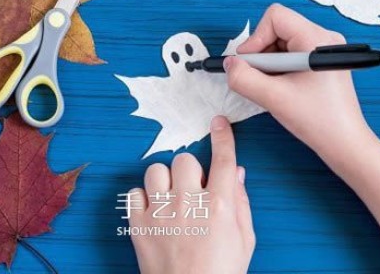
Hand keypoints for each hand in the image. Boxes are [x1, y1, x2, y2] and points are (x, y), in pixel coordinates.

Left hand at [127, 116, 254, 273]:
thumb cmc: (222, 271)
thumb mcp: (245, 240)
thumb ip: (241, 203)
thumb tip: (237, 172)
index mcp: (220, 206)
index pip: (223, 159)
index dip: (223, 136)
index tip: (218, 121)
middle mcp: (189, 203)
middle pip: (184, 160)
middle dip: (190, 171)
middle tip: (192, 190)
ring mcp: (161, 213)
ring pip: (156, 170)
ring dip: (165, 181)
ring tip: (170, 199)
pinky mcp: (139, 225)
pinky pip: (134, 192)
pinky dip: (143, 198)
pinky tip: (154, 211)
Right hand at [225, 4, 371, 157]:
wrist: (344, 143)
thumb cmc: (319, 120)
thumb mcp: (273, 98)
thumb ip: (243, 78)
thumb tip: (229, 64)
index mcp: (316, 39)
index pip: (275, 17)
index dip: (255, 38)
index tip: (249, 63)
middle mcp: (323, 38)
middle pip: (277, 29)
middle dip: (261, 53)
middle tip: (259, 78)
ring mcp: (323, 50)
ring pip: (281, 43)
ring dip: (269, 64)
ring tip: (272, 87)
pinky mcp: (321, 63)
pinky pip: (290, 55)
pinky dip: (278, 70)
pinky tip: (281, 89)